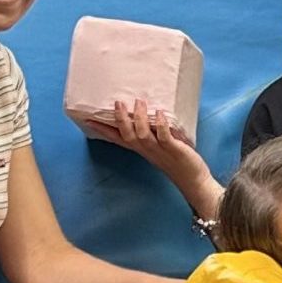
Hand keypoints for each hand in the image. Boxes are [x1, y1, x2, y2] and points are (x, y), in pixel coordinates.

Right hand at [99, 100, 215, 194]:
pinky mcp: (174, 150)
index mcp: (142, 149)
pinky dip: (161, 125)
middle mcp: (147, 150)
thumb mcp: (160, 146)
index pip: (118, 139)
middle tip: (117, 103)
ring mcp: (159, 151)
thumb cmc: (177, 161)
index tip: (88, 120)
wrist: (193, 180)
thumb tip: (150, 112)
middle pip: (127, 135)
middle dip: (120, 120)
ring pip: (142, 135)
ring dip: (139, 119)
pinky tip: (160, 113)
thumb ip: (153, 133)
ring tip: (138, 102)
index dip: (103, 130)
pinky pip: (164, 137)